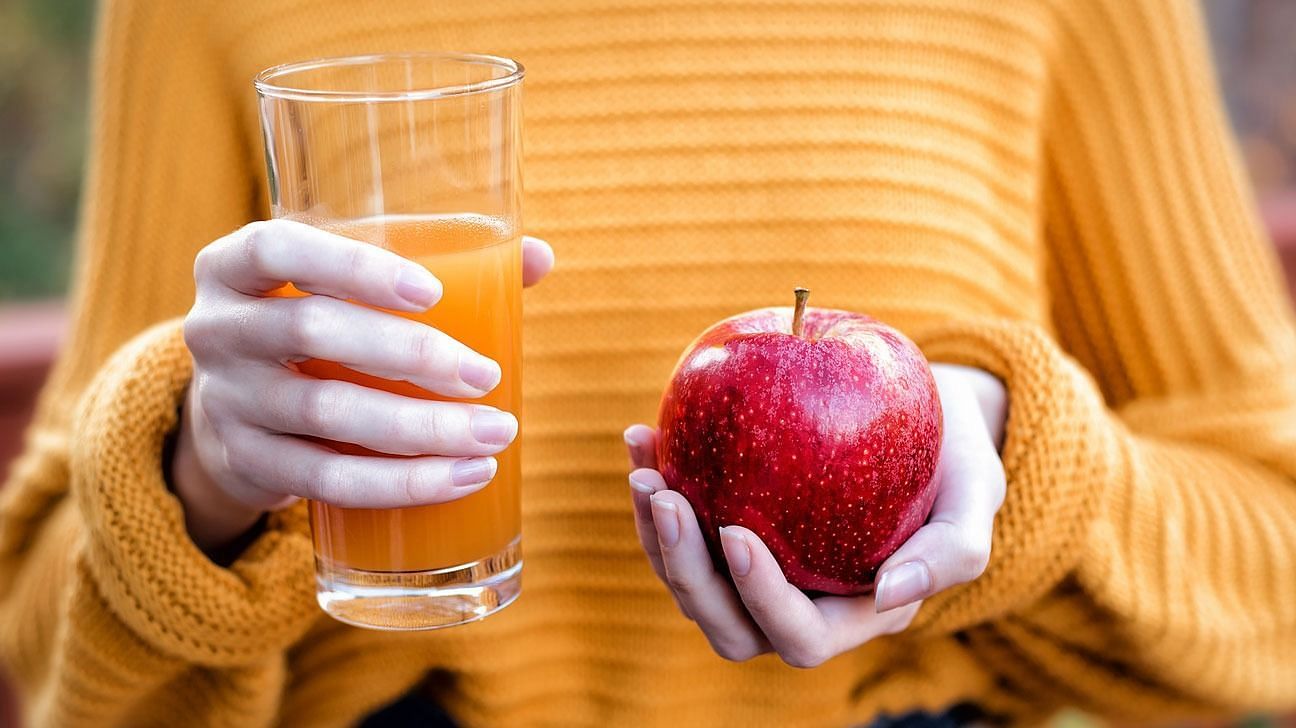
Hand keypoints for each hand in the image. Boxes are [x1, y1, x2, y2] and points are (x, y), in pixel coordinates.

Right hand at [172, 219, 554, 551]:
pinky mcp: (247, 464)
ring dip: (418, 428)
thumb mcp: (350, 285)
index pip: (278, 248)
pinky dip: (399, 483)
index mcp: (235, 266)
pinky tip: (460, 478)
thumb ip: (438, 261)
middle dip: (410, 354)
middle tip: (484, 375)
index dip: (354, 267)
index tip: (432, 292)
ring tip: (492, 434)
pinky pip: (326, 480)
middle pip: (311, 331)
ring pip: (325, 413)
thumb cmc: (318, 327)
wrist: (235, 415)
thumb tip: (539, 258)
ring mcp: (226, 401)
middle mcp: (217, 328)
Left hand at [623, 363, 1005, 667]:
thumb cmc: (957, 460)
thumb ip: (952, 550)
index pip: (798, 635)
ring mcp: (759, 568)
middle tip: (664, 497)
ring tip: (646, 468)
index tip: (734, 531)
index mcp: (855, 614)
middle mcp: (798, 602)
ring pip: (691, 581)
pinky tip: (643, 436)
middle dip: (684, 572)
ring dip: (654, 534)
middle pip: (727, 624)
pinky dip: (656, 483)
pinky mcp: (729, 524)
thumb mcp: (979, 493)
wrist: (928, 419)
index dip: (760, 599)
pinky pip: (681, 524)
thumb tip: (889, 594)